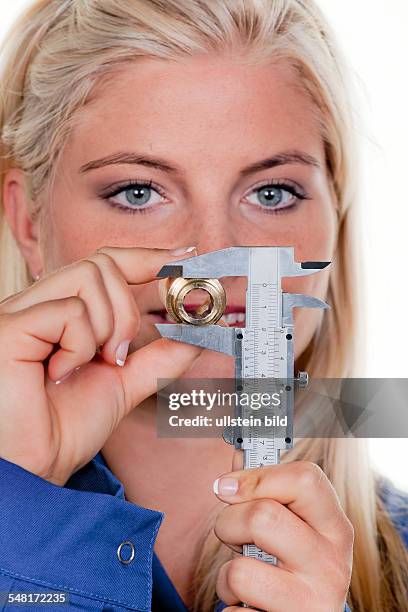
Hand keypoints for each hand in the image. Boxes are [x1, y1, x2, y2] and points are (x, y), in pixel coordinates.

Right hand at [0, 246, 200, 485]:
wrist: (32, 470)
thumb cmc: (64, 427)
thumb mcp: (125, 382)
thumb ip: (161, 354)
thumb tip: (201, 330)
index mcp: (62, 312)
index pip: (106, 264)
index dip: (147, 257)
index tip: (186, 258)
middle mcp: (39, 304)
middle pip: (102, 264)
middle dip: (129, 309)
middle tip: (122, 354)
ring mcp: (22, 312)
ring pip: (89, 277)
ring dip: (109, 328)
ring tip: (93, 365)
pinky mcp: (10, 326)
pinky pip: (70, 312)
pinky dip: (82, 345)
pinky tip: (61, 373)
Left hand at [213, 457, 353, 611]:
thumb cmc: (295, 566)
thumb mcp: (293, 527)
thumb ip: (266, 490)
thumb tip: (237, 456)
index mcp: (334, 527)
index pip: (305, 478)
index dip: (257, 476)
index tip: (230, 486)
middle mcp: (331, 564)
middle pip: (262, 516)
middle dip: (228, 523)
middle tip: (234, 536)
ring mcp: (311, 601)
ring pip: (239, 570)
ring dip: (226, 575)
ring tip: (245, 579)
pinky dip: (229, 606)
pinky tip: (250, 606)